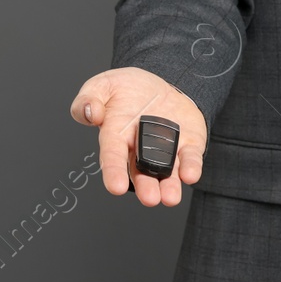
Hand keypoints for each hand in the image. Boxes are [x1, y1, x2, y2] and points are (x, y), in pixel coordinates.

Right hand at [68, 67, 206, 205]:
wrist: (158, 82)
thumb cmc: (125, 89)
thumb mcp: (103, 85)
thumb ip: (89, 98)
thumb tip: (91, 113)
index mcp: (115, 136)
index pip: (112, 155)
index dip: (113, 172)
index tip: (116, 187)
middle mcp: (140, 149)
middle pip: (141, 172)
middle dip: (146, 187)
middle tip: (150, 198)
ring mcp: (165, 149)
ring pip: (167, 172)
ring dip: (169, 186)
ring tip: (170, 197)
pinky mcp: (187, 144)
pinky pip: (189, 157)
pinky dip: (191, 167)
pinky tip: (190, 174)